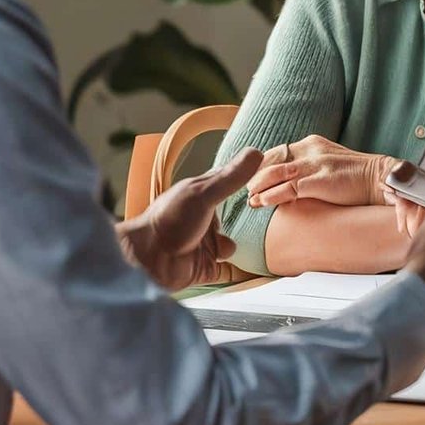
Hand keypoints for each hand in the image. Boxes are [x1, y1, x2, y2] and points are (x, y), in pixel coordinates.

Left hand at [117, 147, 261, 290]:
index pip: (229, 182)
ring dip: (245, 245)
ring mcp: (205, 244)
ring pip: (232, 244)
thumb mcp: (203, 194)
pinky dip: (243, 271)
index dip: (247, 178)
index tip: (272, 174)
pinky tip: (260, 268)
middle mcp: (205, 218)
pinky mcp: (207, 268)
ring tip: (265, 243)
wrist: (147, 261)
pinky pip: (231, 270)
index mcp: (202, 196)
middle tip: (277, 212)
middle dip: (250, 216)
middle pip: (233, 214)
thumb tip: (257, 152)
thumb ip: (231, 177)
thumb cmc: (169, 220)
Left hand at [244, 135, 395, 208]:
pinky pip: (288, 188)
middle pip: (272, 160)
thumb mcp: (330, 164)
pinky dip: (271, 196)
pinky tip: (262, 203)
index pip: (278, 151)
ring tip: (250, 199)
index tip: (251, 178)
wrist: (381, 179)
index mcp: (312, 144)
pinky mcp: (320, 181)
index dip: (261, 165)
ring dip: (258, 187)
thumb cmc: (357, 177)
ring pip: (276, 173)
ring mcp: (315, 165)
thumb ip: (310, 167)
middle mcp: (311, 150)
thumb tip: (290, 181)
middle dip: (255, 176)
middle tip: (245, 190)